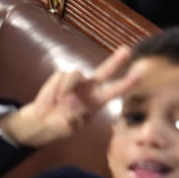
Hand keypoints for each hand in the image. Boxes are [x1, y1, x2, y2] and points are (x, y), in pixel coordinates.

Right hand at [0, 46, 139, 146]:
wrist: (39, 124)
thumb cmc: (60, 126)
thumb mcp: (68, 127)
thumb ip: (71, 116)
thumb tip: (69, 100)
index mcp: (96, 102)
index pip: (114, 91)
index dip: (125, 84)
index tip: (139, 75)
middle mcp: (89, 88)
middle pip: (104, 71)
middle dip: (115, 61)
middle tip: (127, 50)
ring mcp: (75, 82)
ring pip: (75, 74)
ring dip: (65, 89)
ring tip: (58, 104)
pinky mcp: (60, 78)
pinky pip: (59, 78)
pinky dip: (52, 91)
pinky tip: (48, 103)